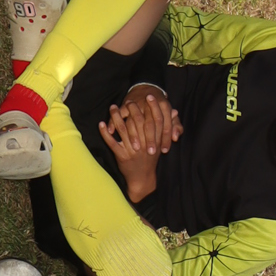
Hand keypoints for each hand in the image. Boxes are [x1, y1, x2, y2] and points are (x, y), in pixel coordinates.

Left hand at [99, 84, 180, 198]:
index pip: (156, 121)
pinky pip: (112, 142)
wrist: (142, 179)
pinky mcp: (122, 156)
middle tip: (129, 99)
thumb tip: (174, 111)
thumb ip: (168, 126)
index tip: (149, 95)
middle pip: (139, 122)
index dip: (153, 107)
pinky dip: (106, 133)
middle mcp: (145, 145)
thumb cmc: (150, 159)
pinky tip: (101, 124)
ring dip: (116, 117)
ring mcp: (133, 151)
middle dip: (134, 108)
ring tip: (112, 107)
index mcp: (155, 141)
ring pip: (124, 129)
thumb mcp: (160, 143)